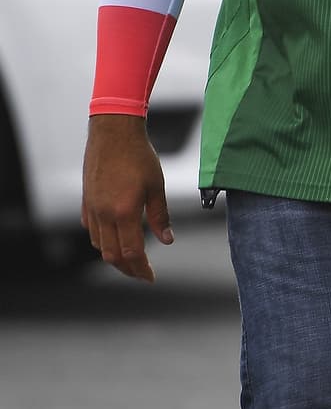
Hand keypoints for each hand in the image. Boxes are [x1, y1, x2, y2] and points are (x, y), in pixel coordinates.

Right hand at [81, 113, 172, 281]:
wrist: (113, 131)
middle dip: (127, 269)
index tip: (151, 277)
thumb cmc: (139, 156)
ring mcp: (92, 208)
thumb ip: (161, 216)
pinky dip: (102, 240)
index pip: (131, 253)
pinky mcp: (86, 200)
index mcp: (124, 212)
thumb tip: (168, 241)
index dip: (141, 269)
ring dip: (114, 256)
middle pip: (112, 255)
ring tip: (130, 259)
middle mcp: (104, 213)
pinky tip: (114, 237)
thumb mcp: (157, 186)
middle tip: (142, 273)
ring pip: (98, 244)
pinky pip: (90, 229)